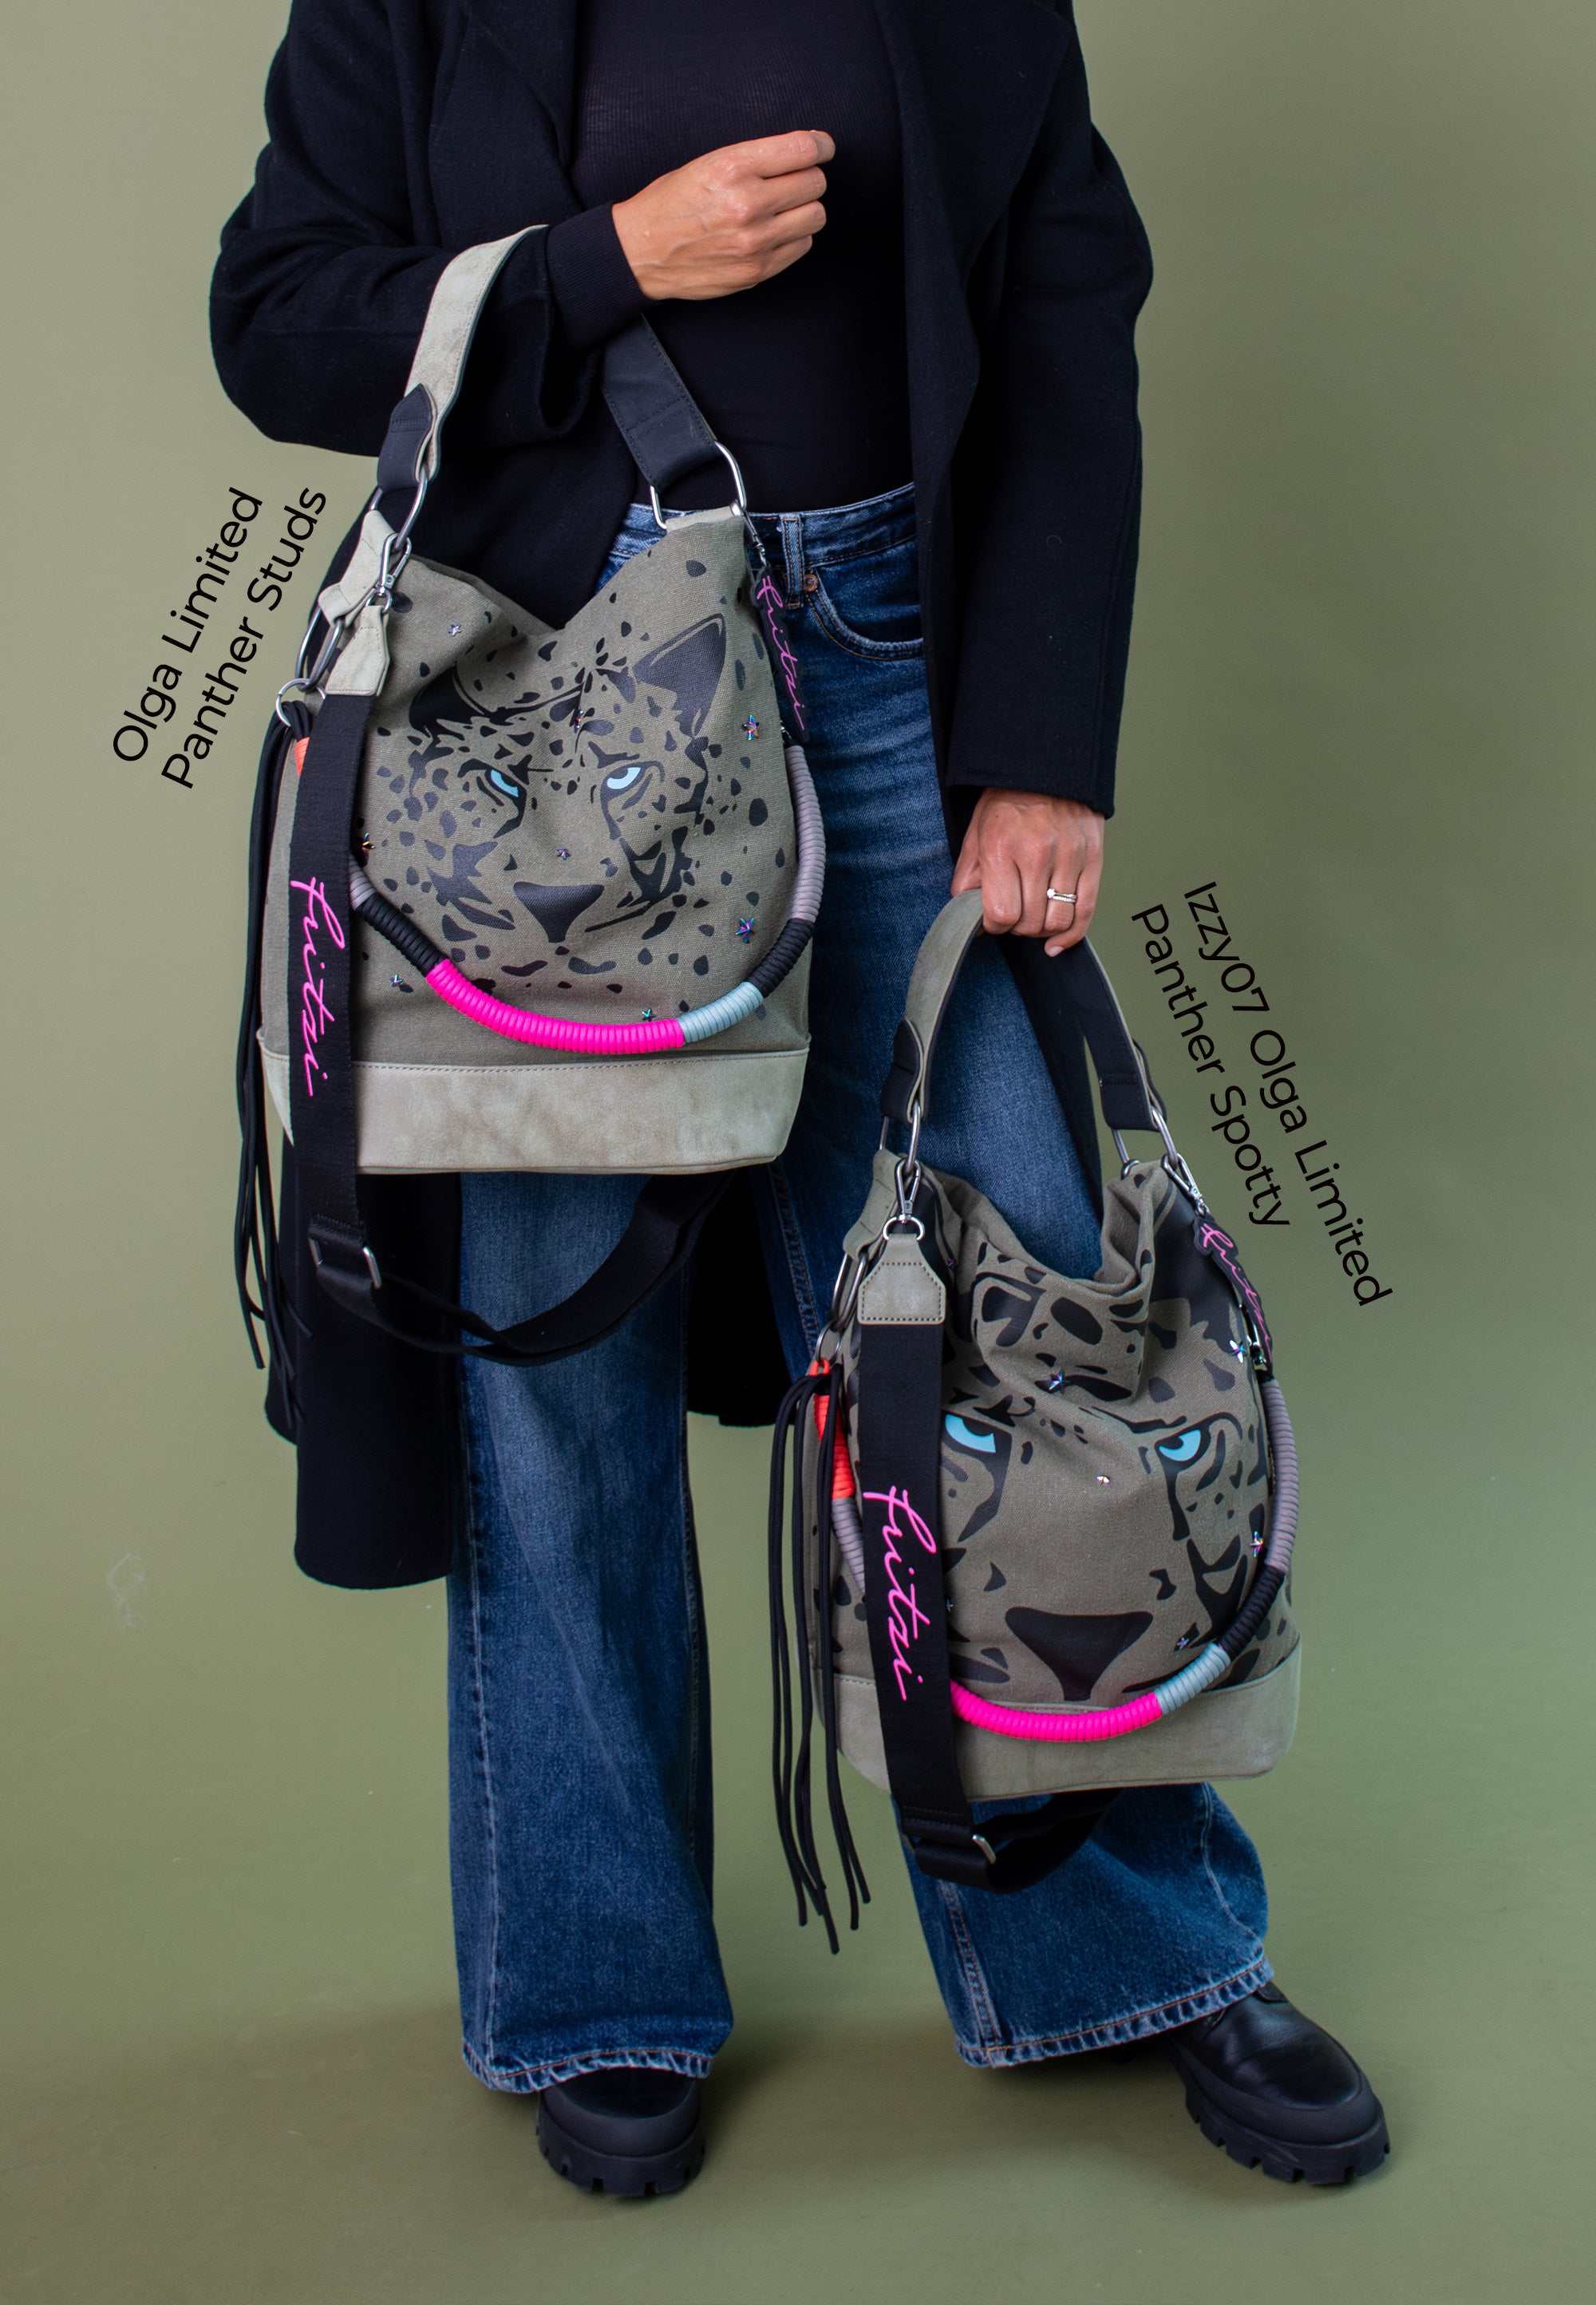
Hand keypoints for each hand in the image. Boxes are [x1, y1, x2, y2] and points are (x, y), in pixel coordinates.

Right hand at [611, 131, 833, 302]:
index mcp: (733, 167)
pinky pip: (802, 246)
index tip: (822, 148)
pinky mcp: (757, 270)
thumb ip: (755, 158)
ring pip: (815, 216)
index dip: (821, 146)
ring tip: (784, 209)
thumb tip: (806, 151)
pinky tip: (773, 232)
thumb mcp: (708, 163)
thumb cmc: (673, 202)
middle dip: (808, 178)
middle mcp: (747, 203)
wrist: (642, 251)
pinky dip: (794, 236)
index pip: (803, 149)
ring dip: (805, 209)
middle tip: (792, 181)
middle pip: (815, 183)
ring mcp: (755, 242)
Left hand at [950, 790, 1104, 955]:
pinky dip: (1071, 935)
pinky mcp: (1093, 859)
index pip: (1002, 914)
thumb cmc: (1007, 801)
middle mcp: (1038, 854)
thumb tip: (970, 918)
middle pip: (1030, 922)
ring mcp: (1069, 856)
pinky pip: (1086, 911)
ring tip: (1034, 917)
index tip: (993, 919)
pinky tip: (1056, 942)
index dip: (994, 925)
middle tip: (1013, 913)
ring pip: (1058, 921)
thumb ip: (968, 878)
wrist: (1046, 766)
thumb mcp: (975, 834)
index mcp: (1002, 848)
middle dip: (1017, 927)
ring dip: (1042, 930)